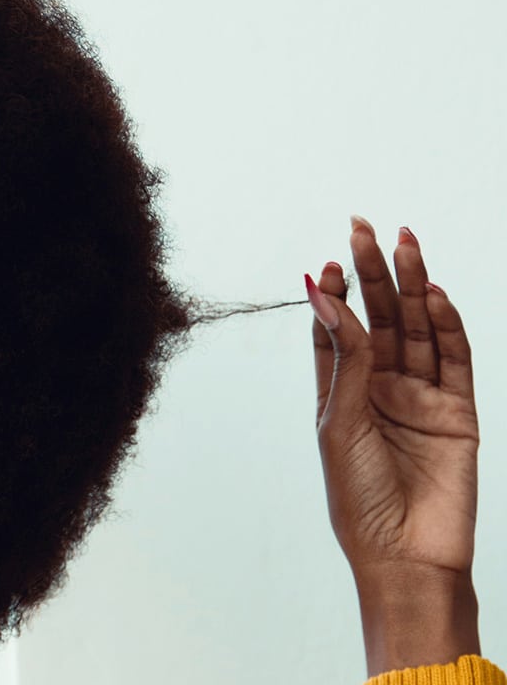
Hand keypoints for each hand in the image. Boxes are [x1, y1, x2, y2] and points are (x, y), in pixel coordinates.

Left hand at [307, 217, 479, 675]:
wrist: (406, 556)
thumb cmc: (358, 499)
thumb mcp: (339, 421)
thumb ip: (343, 358)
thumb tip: (324, 292)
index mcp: (340, 394)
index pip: (336, 331)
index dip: (335, 295)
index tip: (330, 260)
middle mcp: (379, 390)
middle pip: (378, 319)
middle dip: (372, 273)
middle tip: (363, 226)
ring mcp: (419, 399)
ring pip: (416, 330)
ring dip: (411, 286)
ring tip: (404, 242)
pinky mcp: (458, 412)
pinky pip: (454, 359)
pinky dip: (447, 325)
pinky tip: (434, 294)